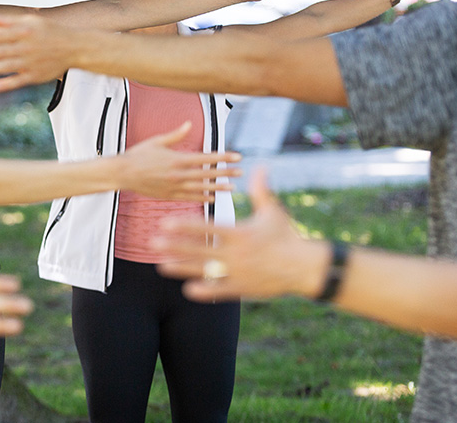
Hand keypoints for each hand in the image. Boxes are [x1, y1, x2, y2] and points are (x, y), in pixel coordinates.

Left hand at [0, 13, 73, 93]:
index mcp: (24, 31)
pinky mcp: (36, 75)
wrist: (75, 47)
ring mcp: (31, 62)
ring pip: (7, 66)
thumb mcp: (32, 20)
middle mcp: (27, 47)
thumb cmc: (52, 32)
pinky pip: (19, 81)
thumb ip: (10, 21)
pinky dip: (7, 84)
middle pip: (0, 50)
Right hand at [116, 121, 240, 200]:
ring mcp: (174, 186)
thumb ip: (176, 134)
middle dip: (225, 173)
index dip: (223, 158)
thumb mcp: (157, 141)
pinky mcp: (168, 195)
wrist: (122, 173)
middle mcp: (178, 174)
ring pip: (201, 188)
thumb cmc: (138, 155)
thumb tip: (190, 124)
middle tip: (240, 172)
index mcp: (177, 159)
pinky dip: (202, 197)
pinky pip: (189, 198)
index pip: (206, 158)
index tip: (237, 157)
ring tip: (232, 188)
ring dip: (217, 187)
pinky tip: (212, 197)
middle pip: (207, 174)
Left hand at [150, 169, 329, 300]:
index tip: (165, 222)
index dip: (185, 225)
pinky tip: (186, 288)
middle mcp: (235, 254)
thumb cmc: (287, 236)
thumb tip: (259, 166)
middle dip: (174, 246)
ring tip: (160, 265)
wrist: (304, 267)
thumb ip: (261, 190)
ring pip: (203, 271)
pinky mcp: (242, 288)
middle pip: (198, 250)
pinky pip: (218, 290)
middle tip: (152, 243)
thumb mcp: (274, 211)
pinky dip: (203, 290)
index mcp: (240, 233)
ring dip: (180, 268)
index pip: (206, 228)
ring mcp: (237, 273)